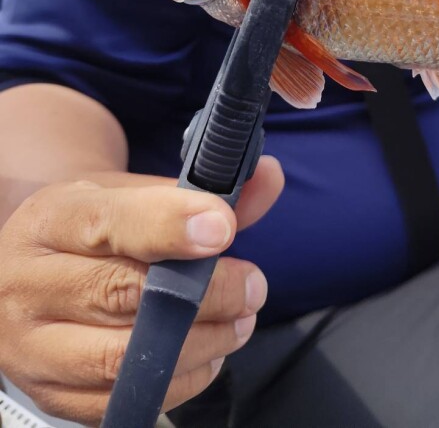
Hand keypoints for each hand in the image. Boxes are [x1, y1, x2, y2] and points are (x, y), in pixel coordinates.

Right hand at [0, 156, 283, 425]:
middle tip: (253, 285)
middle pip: (120, 294)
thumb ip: (203, 189)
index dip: (170, 225)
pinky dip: (181, 380)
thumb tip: (268, 177)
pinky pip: (123, 401)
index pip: (108, 222)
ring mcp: (34, 348)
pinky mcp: (52, 396)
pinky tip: (211, 352)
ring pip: (123, 358)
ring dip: (200, 341)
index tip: (222, 228)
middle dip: (204, 293)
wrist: (34, 272)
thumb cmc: (95, 229)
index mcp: (51, 220)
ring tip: (241, 320)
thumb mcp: (135, 193)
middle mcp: (29, 284)